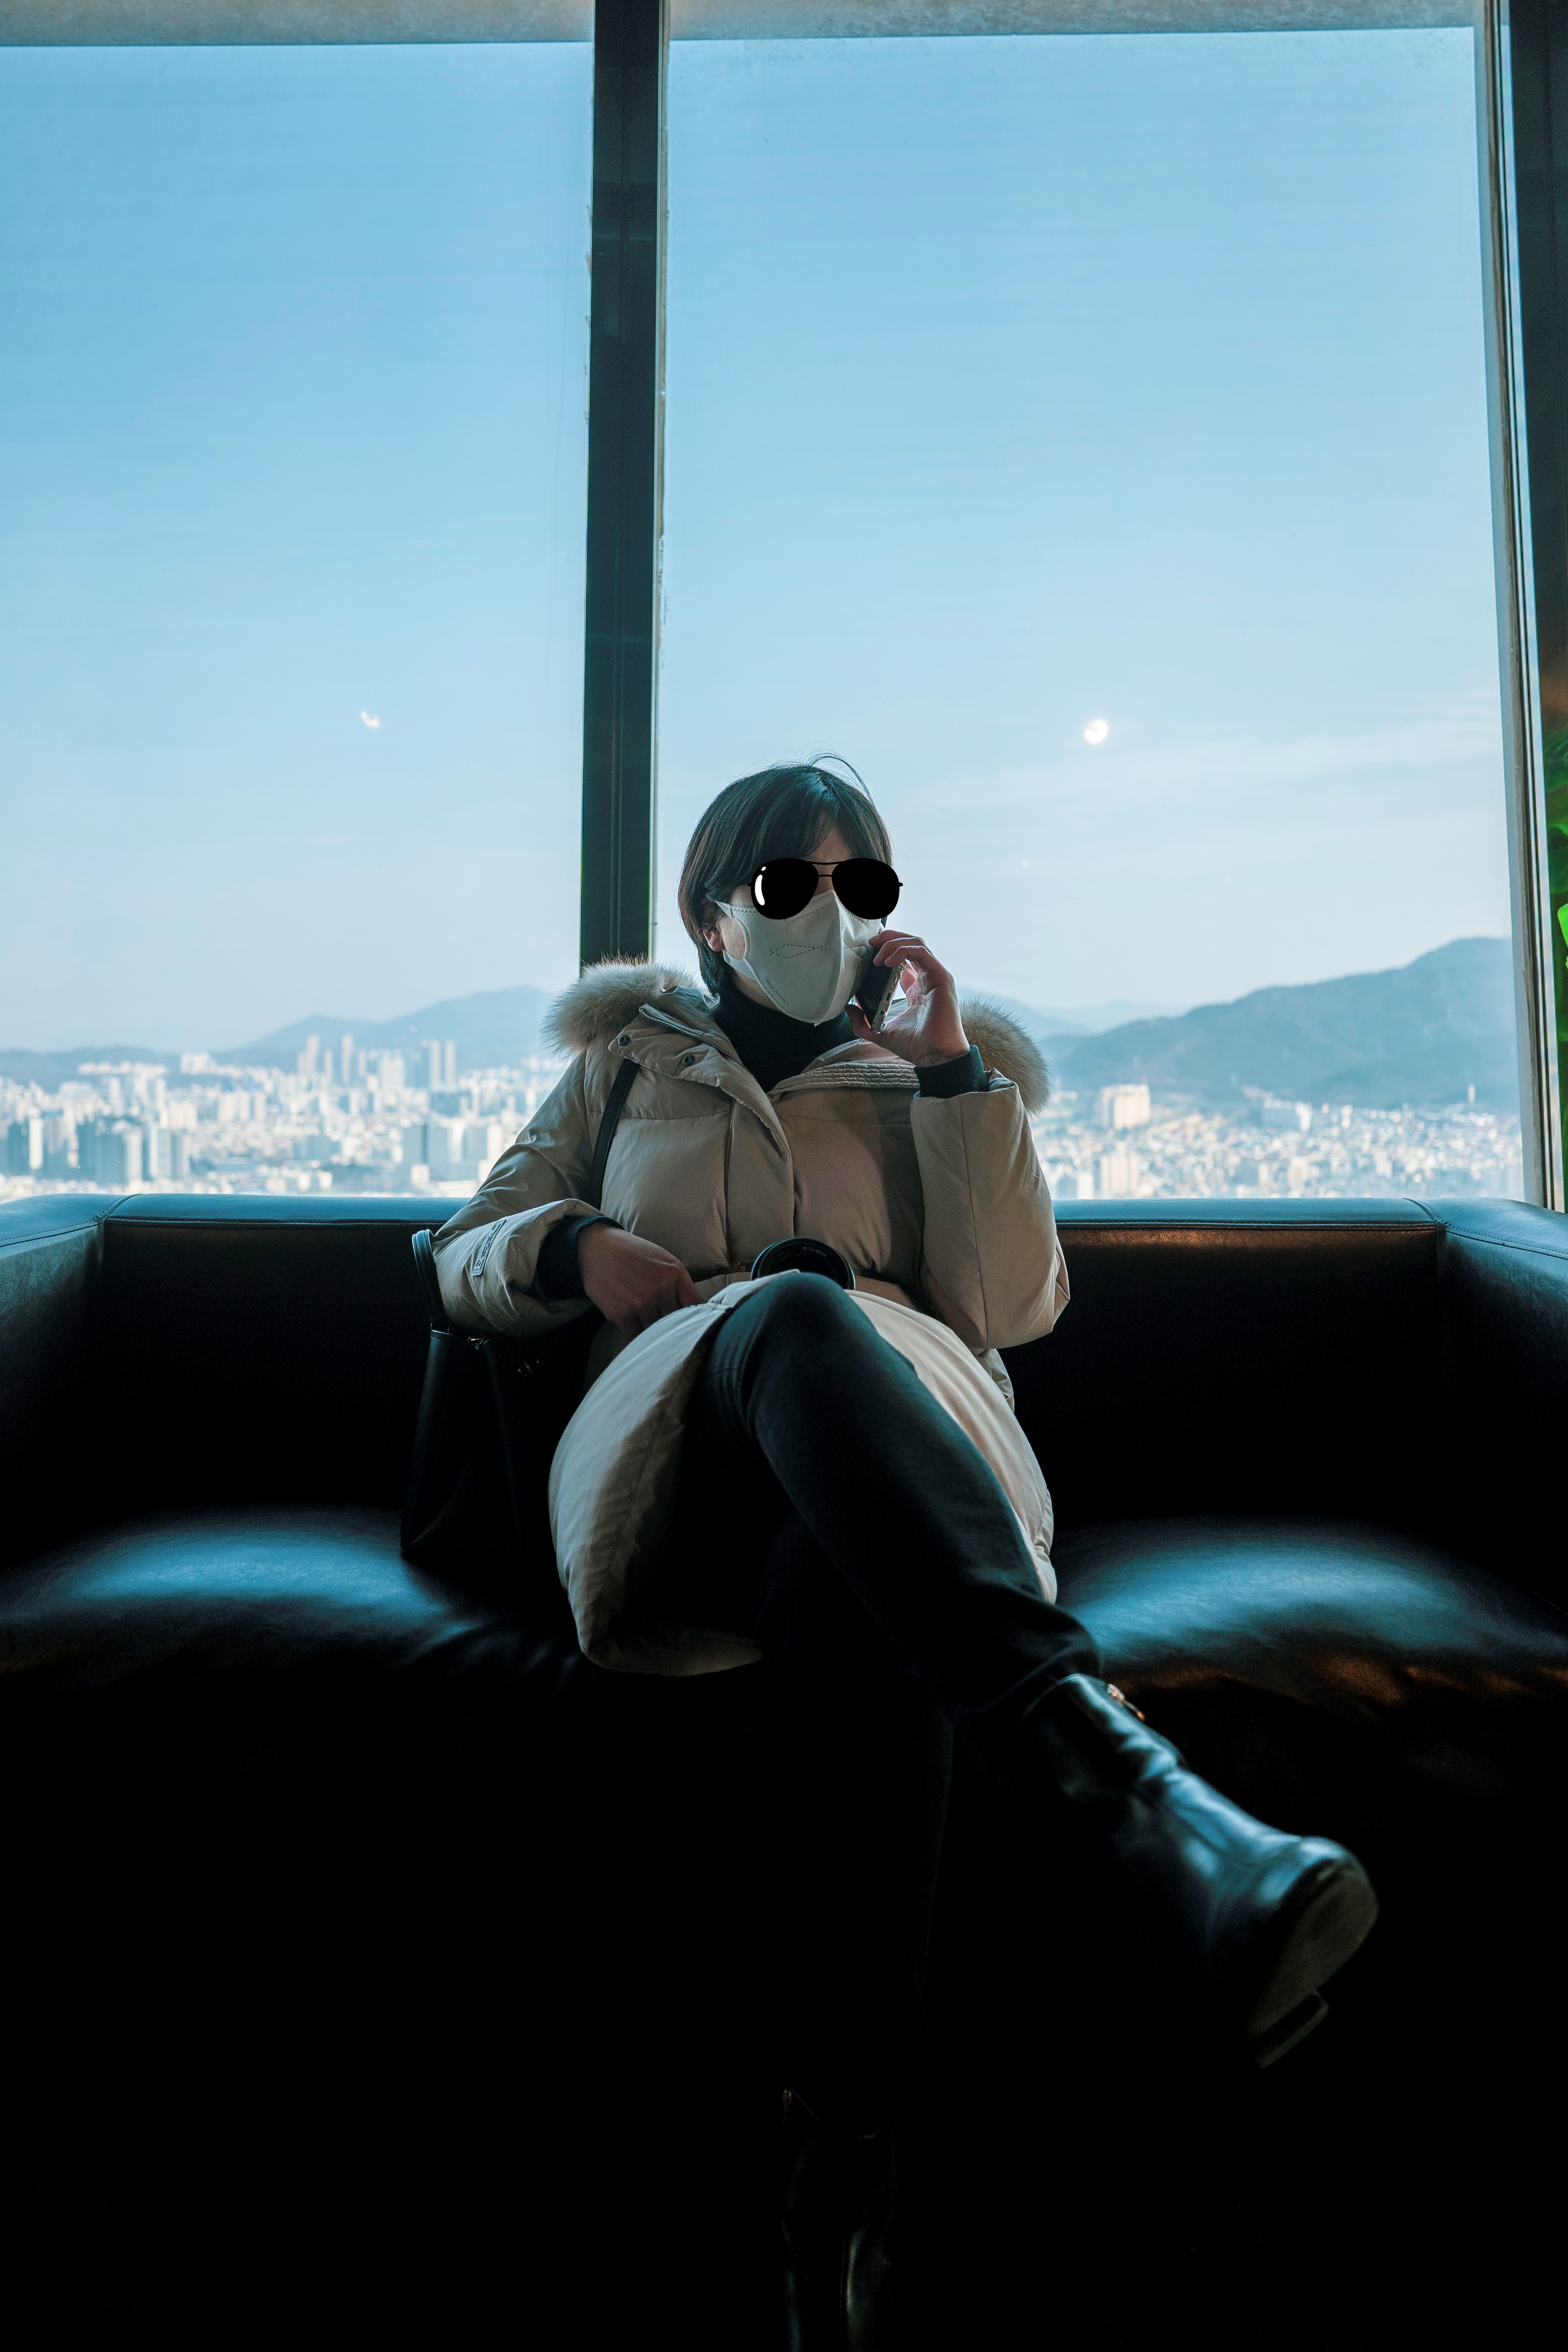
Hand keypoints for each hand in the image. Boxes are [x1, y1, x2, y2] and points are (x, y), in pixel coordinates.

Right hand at [577, 1222, 698, 1338]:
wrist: (596, 1248)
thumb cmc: (633, 1253)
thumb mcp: (664, 1259)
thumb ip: (680, 1283)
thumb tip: (696, 1310)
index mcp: (674, 1273)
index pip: (696, 1306)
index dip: (698, 1317)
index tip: (695, 1323)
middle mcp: (660, 1289)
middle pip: (676, 1322)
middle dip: (674, 1326)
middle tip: (669, 1327)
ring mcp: (640, 1303)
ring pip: (657, 1331)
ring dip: (655, 1333)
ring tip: (650, 1328)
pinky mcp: (621, 1315)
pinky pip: (636, 1337)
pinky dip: (637, 1337)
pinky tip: (636, 1330)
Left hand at [847, 930, 969, 1066]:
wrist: (935, 1057)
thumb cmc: (916, 1047)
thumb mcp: (881, 1033)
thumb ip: (863, 1023)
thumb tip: (848, 1009)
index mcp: (916, 989)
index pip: (903, 959)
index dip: (885, 951)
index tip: (867, 953)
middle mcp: (927, 979)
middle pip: (910, 945)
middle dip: (889, 939)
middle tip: (870, 943)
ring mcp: (935, 976)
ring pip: (916, 943)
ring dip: (893, 943)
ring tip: (877, 955)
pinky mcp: (941, 977)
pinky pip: (921, 952)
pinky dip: (903, 950)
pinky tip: (888, 960)